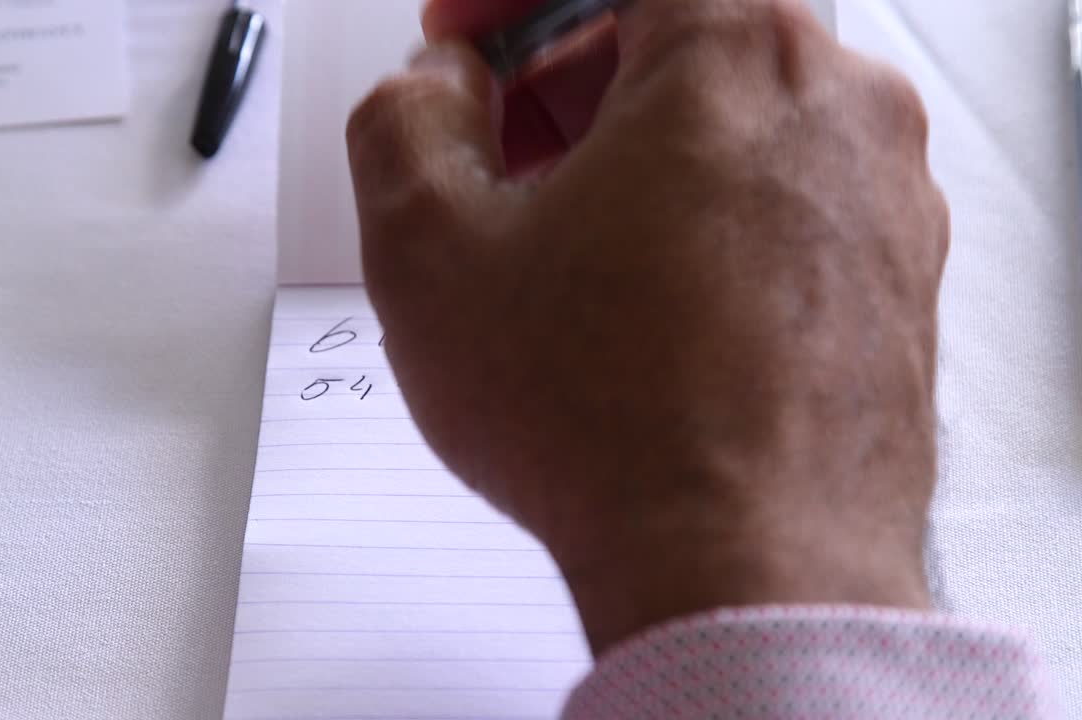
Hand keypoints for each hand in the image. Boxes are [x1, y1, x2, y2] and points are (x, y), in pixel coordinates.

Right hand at [347, 0, 947, 654]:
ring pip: (736, 125)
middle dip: (569, 81)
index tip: (469, 47)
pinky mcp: (897, 279)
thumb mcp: (428, 251)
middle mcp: (840, 106)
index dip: (517, 4)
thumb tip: (435, 93)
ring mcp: (885, 196)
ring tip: (565, 246)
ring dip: (637, 155)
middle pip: (680, 37)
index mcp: (734, 55)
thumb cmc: (616, 426)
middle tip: (500, 148)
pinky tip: (642, 305)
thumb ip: (402, 120)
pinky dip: (705, 220)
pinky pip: (786, 205)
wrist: (748, 572)